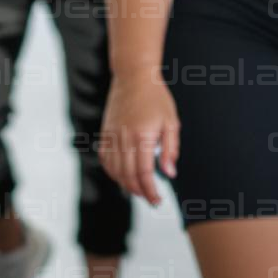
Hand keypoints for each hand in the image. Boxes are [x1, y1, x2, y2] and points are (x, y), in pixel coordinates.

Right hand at [98, 74, 178, 202]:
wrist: (133, 77)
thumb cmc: (156, 98)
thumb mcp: (171, 122)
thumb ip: (170, 150)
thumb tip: (169, 173)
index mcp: (142, 136)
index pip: (144, 173)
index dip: (150, 191)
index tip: (157, 200)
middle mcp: (124, 138)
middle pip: (128, 176)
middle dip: (140, 192)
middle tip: (151, 200)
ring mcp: (112, 136)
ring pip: (115, 171)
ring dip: (126, 185)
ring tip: (140, 190)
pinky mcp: (105, 133)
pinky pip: (106, 160)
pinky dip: (113, 173)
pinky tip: (124, 176)